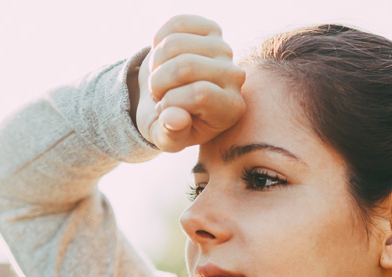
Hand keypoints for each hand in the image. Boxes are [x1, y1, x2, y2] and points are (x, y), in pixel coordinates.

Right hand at [132, 15, 245, 152]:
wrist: (167, 97)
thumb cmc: (170, 122)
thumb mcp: (167, 138)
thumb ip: (170, 135)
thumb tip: (175, 119)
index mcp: (231, 110)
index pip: (199, 94)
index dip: (170, 101)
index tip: (165, 111)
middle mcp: (235, 78)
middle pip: (185, 66)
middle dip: (158, 81)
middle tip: (159, 94)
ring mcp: (224, 51)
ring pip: (175, 44)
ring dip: (156, 63)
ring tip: (161, 77)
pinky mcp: (212, 29)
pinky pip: (176, 24)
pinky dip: (158, 40)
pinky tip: (165, 57)